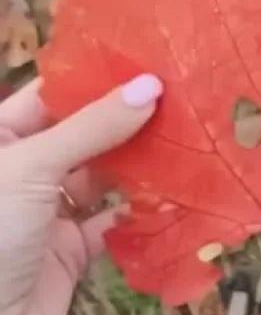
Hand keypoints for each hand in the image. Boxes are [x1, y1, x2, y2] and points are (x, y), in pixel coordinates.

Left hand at [0, 74, 161, 314]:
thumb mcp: (32, 168)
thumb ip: (92, 128)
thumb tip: (149, 86)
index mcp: (0, 139)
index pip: (52, 96)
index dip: (96, 78)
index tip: (148, 60)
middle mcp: (24, 171)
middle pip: (83, 135)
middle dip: (127, 120)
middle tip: (183, 97)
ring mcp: (48, 214)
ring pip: (102, 178)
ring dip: (140, 164)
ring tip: (187, 139)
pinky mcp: (71, 254)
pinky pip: (112, 224)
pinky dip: (141, 212)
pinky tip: (175, 195)